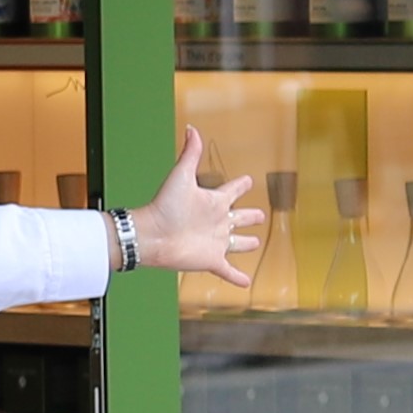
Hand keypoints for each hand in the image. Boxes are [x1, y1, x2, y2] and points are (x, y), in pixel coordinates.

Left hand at [127, 127, 263, 288]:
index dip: (241, 186)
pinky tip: (247, 283)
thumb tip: (192, 129)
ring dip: (247, 244)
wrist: (152, 235)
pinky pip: (228, 270)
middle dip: (250, 216)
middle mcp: (216, 221)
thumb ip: (189, 154)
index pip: (231, 191)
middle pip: (239, 218)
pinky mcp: (211, 260)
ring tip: (256, 243)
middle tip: (260, 214)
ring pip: (237, 244)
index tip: (248, 180)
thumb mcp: (181, 177)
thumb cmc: (164, 206)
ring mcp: (215, 242)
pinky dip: (237, 277)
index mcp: (213, 201)